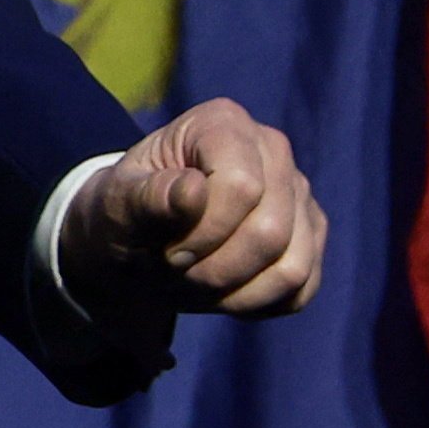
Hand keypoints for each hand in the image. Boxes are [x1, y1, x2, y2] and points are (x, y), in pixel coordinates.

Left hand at [58, 96, 322, 324]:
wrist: (136, 236)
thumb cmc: (126, 211)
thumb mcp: (118, 204)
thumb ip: (149, 198)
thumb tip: (192, 190)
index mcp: (223, 123)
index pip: (241, 186)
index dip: (202, 232)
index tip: (164, 248)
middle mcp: (273, 150)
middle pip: (269, 232)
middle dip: (213, 269)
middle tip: (173, 270)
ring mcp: (299, 194)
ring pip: (291, 268)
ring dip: (232, 291)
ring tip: (194, 281)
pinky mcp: (310, 236)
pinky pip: (300, 290)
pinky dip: (255, 303)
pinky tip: (221, 290)